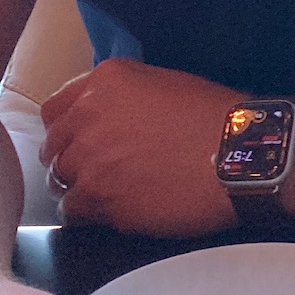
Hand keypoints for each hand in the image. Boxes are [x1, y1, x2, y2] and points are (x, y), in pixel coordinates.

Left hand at [39, 58, 238, 233]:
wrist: (240, 155)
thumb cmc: (216, 118)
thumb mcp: (166, 83)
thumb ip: (124, 95)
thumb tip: (106, 116)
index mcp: (105, 82)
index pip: (56, 109)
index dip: (66, 129)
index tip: (78, 141)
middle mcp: (88, 115)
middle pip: (54, 146)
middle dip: (71, 158)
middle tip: (96, 171)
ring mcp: (91, 158)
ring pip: (59, 179)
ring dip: (79, 186)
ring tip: (107, 193)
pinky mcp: (100, 197)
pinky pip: (72, 210)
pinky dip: (87, 213)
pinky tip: (112, 210)